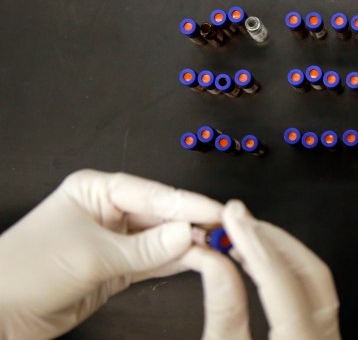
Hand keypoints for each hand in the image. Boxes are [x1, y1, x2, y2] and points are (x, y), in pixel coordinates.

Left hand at [0, 169, 222, 339]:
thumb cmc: (26, 271)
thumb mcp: (91, 255)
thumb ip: (145, 247)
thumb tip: (187, 234)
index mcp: (95, 190)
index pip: (153, 193)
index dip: (188, 204)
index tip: (218, 212)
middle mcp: (107, 211)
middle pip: (161, 214)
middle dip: (192, 224)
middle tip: (226, 231)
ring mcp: (114, 240)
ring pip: (162, 238)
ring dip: (188, 244)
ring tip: (219, 247)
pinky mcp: (117, 268)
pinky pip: (155, 260)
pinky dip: (176, 262)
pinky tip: (198, 260)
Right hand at [196, 199, 340, 339]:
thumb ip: (225, 314)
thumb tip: (215, 264)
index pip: (282, 281)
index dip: (254, 245)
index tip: (232, 220)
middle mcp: (325, 337)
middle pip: (310, 271)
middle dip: (272, 240)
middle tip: (240, 220)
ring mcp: (329, 335)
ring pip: (315, 279)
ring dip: (279, 252)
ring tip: (245, 236)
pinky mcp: (322, 335)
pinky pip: (312, 294)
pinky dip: (286, 272)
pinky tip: (261, 263)